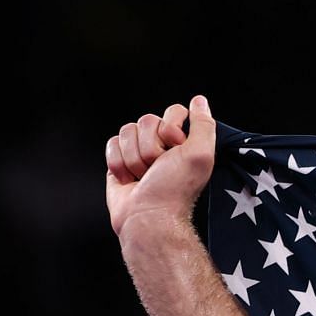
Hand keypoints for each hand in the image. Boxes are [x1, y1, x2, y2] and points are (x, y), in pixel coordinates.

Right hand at [104, 95, 216, 239]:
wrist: (147, 216)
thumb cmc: (175, 188)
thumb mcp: (200, 154)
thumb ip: (203, 124)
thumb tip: (199, 100)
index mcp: (184, 140)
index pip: (173, 111)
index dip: (171, 129)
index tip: (176, 149)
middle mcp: (161, 144)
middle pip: (146, 120)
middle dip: (151, 147)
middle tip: (158, 168)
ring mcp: (138, 151)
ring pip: (126, 130)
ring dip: (134, 157)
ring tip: (144, 177)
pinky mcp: (118, 160)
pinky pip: (111, 143)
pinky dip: (118, 163)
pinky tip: (129, 179)